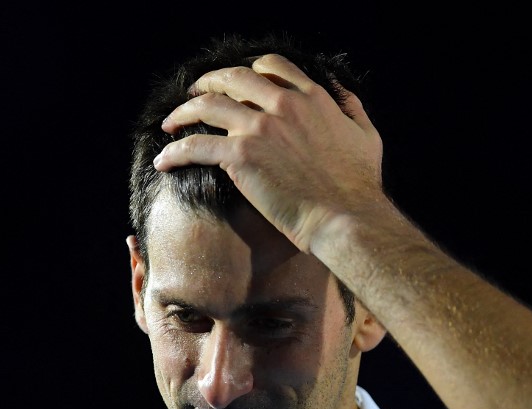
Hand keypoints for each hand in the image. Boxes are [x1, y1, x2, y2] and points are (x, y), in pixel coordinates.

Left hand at [154, 53, 384, 253]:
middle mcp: (283, 104)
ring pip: (207, 106)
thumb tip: (343, 96)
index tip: (234, 84)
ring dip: (183, 112)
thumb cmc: (360, 187)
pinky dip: (175, 153)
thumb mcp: (367, 136)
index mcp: (312, 97)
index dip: (248, 71)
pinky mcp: (241, 156)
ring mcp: (260, 127)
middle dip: (208, 82)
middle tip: (193, 94)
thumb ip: (353, 109)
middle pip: (233, 78)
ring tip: (170, 124)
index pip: (272, 67)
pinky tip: (164, 162)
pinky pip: (196, 146)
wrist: (346, 218)